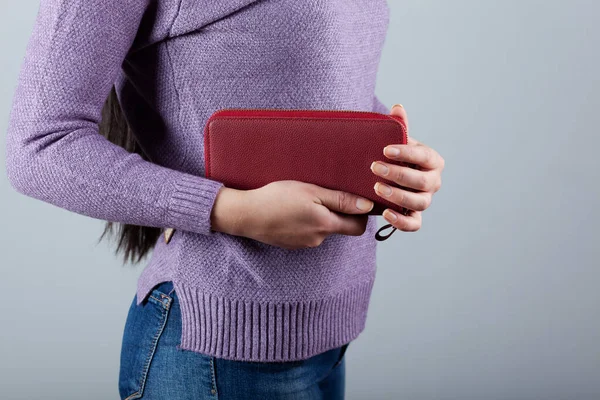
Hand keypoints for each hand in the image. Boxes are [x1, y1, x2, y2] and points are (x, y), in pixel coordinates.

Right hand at [210, 181, 374, 248]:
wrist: (246, 214)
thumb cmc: (277, 198)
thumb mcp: (311, 192)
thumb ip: (341, 200)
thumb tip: (367, 206)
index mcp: (326, 225)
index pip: (358, 227)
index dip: (360, 214)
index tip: (354, 199)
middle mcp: (318, 239)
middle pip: (340, 227)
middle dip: (338, 212)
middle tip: (326, 193)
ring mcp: (304, 243)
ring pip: (322, 229)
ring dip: (320, 216)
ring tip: (304, 199)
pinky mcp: (292, 243)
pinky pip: (307, 232)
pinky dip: (305, 221)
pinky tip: (292, 210)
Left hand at [370, 104, 444, 231]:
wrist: (388, 177)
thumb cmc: (394, 156)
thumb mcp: (395, 141)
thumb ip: (398, 126)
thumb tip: (397, 108)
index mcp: (432, 161)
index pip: (424, 157)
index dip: (407, 154)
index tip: (385, 149)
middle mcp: (433, 182)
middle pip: (423, 182)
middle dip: (399, 175)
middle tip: (375, 168)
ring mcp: (425, 200)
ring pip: (420, 203)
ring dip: (398, 196)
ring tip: (377, 189)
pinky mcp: (414, 217)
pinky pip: (414, 224)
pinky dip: (402, 221)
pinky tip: (385, 213)